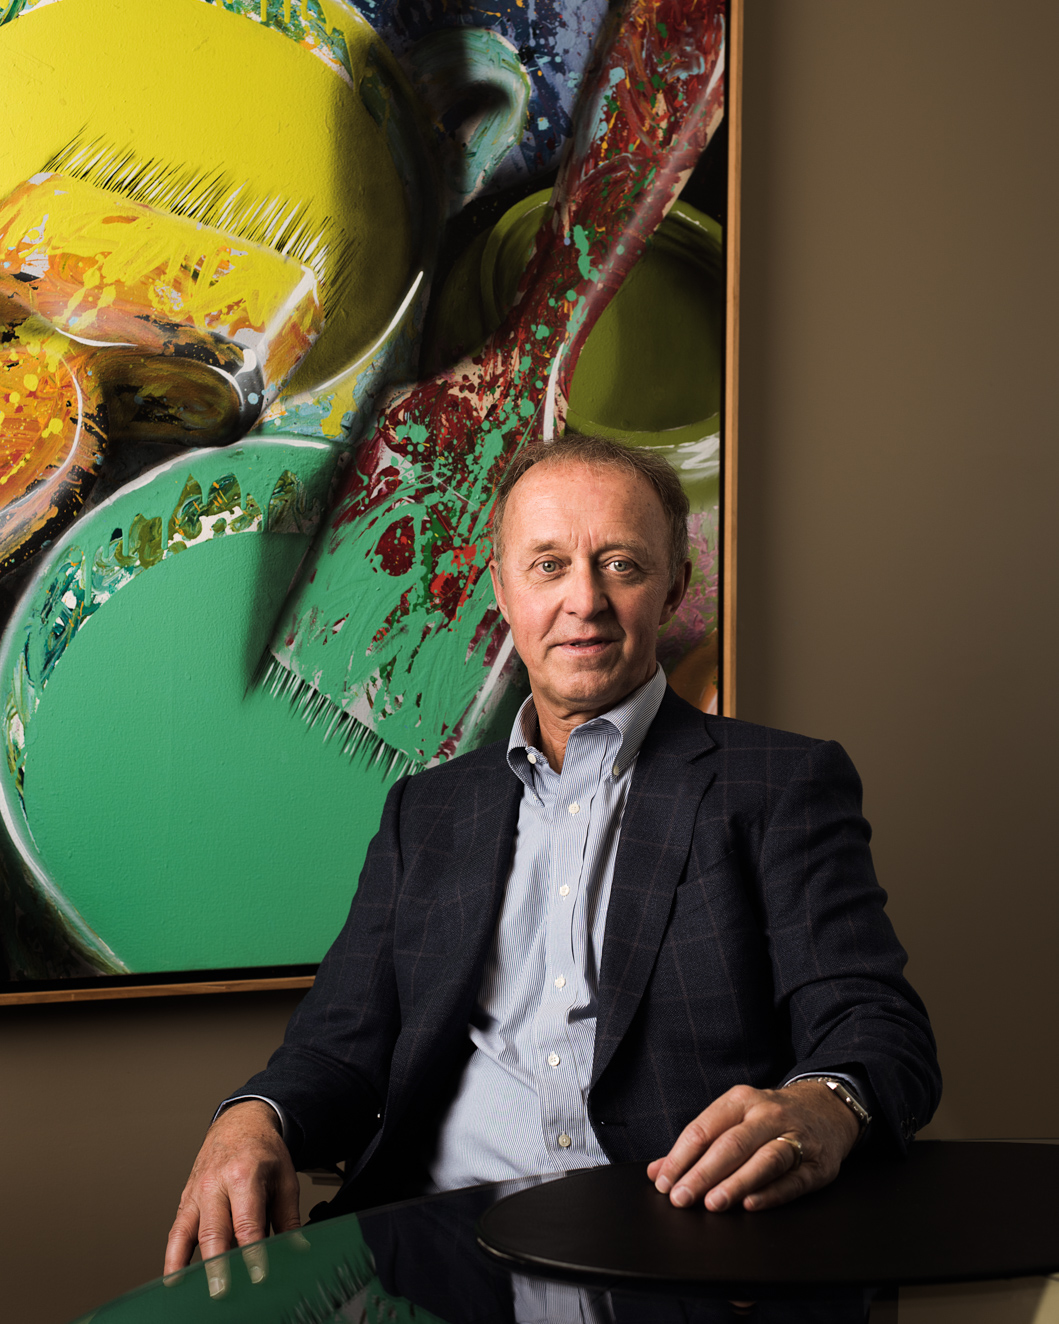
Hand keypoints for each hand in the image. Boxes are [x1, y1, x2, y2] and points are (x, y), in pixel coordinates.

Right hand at [164, 1100, 301, 1294]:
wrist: (240, 1124)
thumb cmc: (263, 1152)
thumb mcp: (285, 1179)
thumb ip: (289, 1218)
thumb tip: (297, 1249)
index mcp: (245, 1175)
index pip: (248, 1222)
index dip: (253, 1251)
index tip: (258, 1275)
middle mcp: (216, 1184)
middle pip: (215, 1230)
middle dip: (218, 1263)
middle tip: (223, 1291)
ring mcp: (197, 1193)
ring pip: (190, 1233)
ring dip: (193, 1266)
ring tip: (198, 1292)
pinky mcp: (186, 1201)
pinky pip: (175, 1233)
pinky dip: (172, 1258)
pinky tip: (174, 1280)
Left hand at [646, 1080, 860, 1212]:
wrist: (826, 1108)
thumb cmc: (768, 1117)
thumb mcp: (733, 1117)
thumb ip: (696, 1144)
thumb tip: (655, 1172)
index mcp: (741, 1100)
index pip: (704, 1128)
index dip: (680, 1157)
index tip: (663, 1182)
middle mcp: (767, 1114)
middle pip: (731, 1144)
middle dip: (702, 1173)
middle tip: (681, 1198)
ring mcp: (795, 1137)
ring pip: (763, 1159)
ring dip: (736, 1182)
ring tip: (712, 1203)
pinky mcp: (817, 1163)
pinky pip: (793, 1179)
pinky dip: (771, 1193)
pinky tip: (750, 1204)